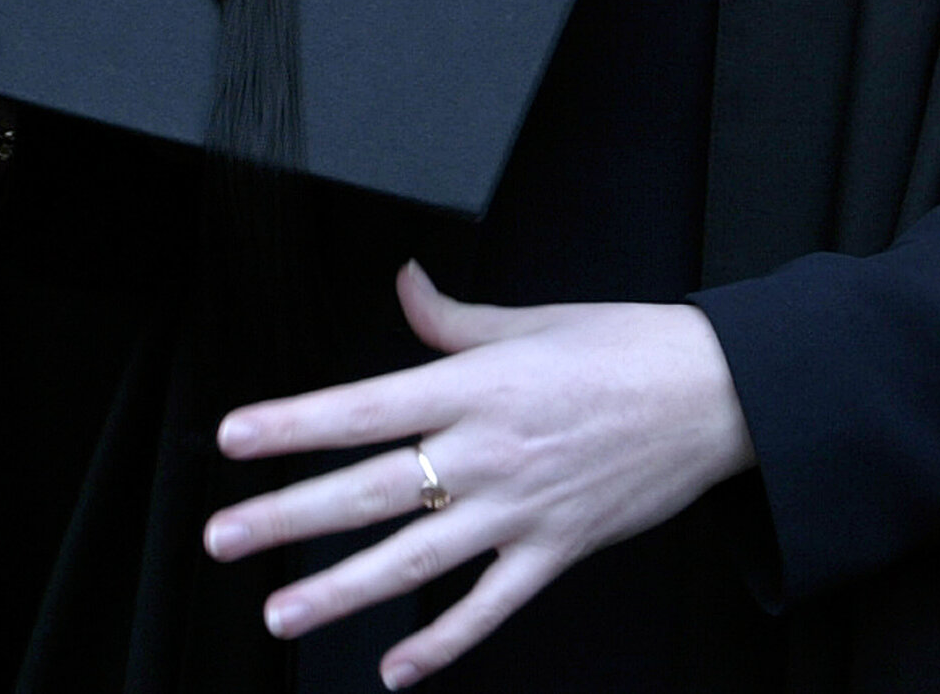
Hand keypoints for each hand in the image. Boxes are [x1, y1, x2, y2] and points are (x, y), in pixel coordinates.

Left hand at [207, 264, 756, 686]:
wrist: (717, 395)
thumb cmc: (630, 348)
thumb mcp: (535, 319)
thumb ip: (453, 318)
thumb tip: (403, 284)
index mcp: (478, 385)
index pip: (365, 408)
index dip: (293, 424)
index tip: (233, 438)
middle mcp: (488, 451)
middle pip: (368, 490)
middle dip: (287, 517)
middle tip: (221, 537)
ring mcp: (520, 509)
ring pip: (413, 560)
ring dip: (340, 591)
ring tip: (280, 612)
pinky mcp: (555, 551)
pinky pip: (487, 609)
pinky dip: (441, 645)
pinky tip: (394, 670)